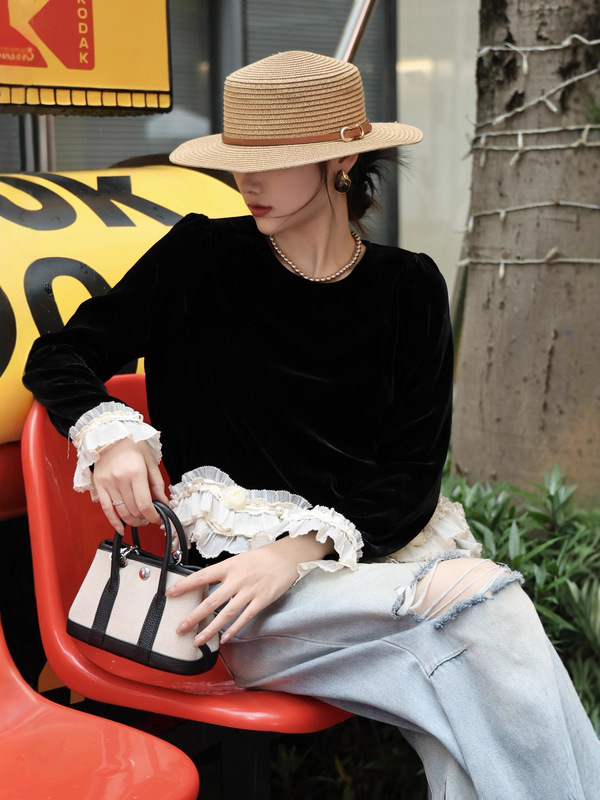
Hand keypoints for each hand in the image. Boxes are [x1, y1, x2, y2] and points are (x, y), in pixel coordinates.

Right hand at [93, 438, 168, 533]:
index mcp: (136, 472)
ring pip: (121, 512)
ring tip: (140, 520)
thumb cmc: (132, 445)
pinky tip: (121, 528)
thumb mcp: (150, 461)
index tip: (157, 518)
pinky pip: (106, 509)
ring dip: (132, 521)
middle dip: (144, 518)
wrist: (110, 434)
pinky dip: (114, 521)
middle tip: (150, 518)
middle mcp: (120, 479)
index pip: (144, 504)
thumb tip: (164, 502)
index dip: (153, 516)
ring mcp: (108, 483)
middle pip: (133, 510)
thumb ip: (157, 484)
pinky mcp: (99, 486)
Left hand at [167, 533, 333, 643]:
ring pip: (226, 614)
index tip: (170, 593)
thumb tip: (207, 584)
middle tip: (180, 628)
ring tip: (197, 640)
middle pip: (212, 601)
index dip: (186, 585)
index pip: (203, 576)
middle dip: (194, 616)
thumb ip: (225, 572)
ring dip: (210, 629)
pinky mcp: (262, 600)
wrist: (288, 556)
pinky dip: (233, 629)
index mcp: (230, 566)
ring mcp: (250, 591)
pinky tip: (224, 639)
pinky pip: (245, 618)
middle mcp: (238, 579)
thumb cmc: (263, 557)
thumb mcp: (240, 559)